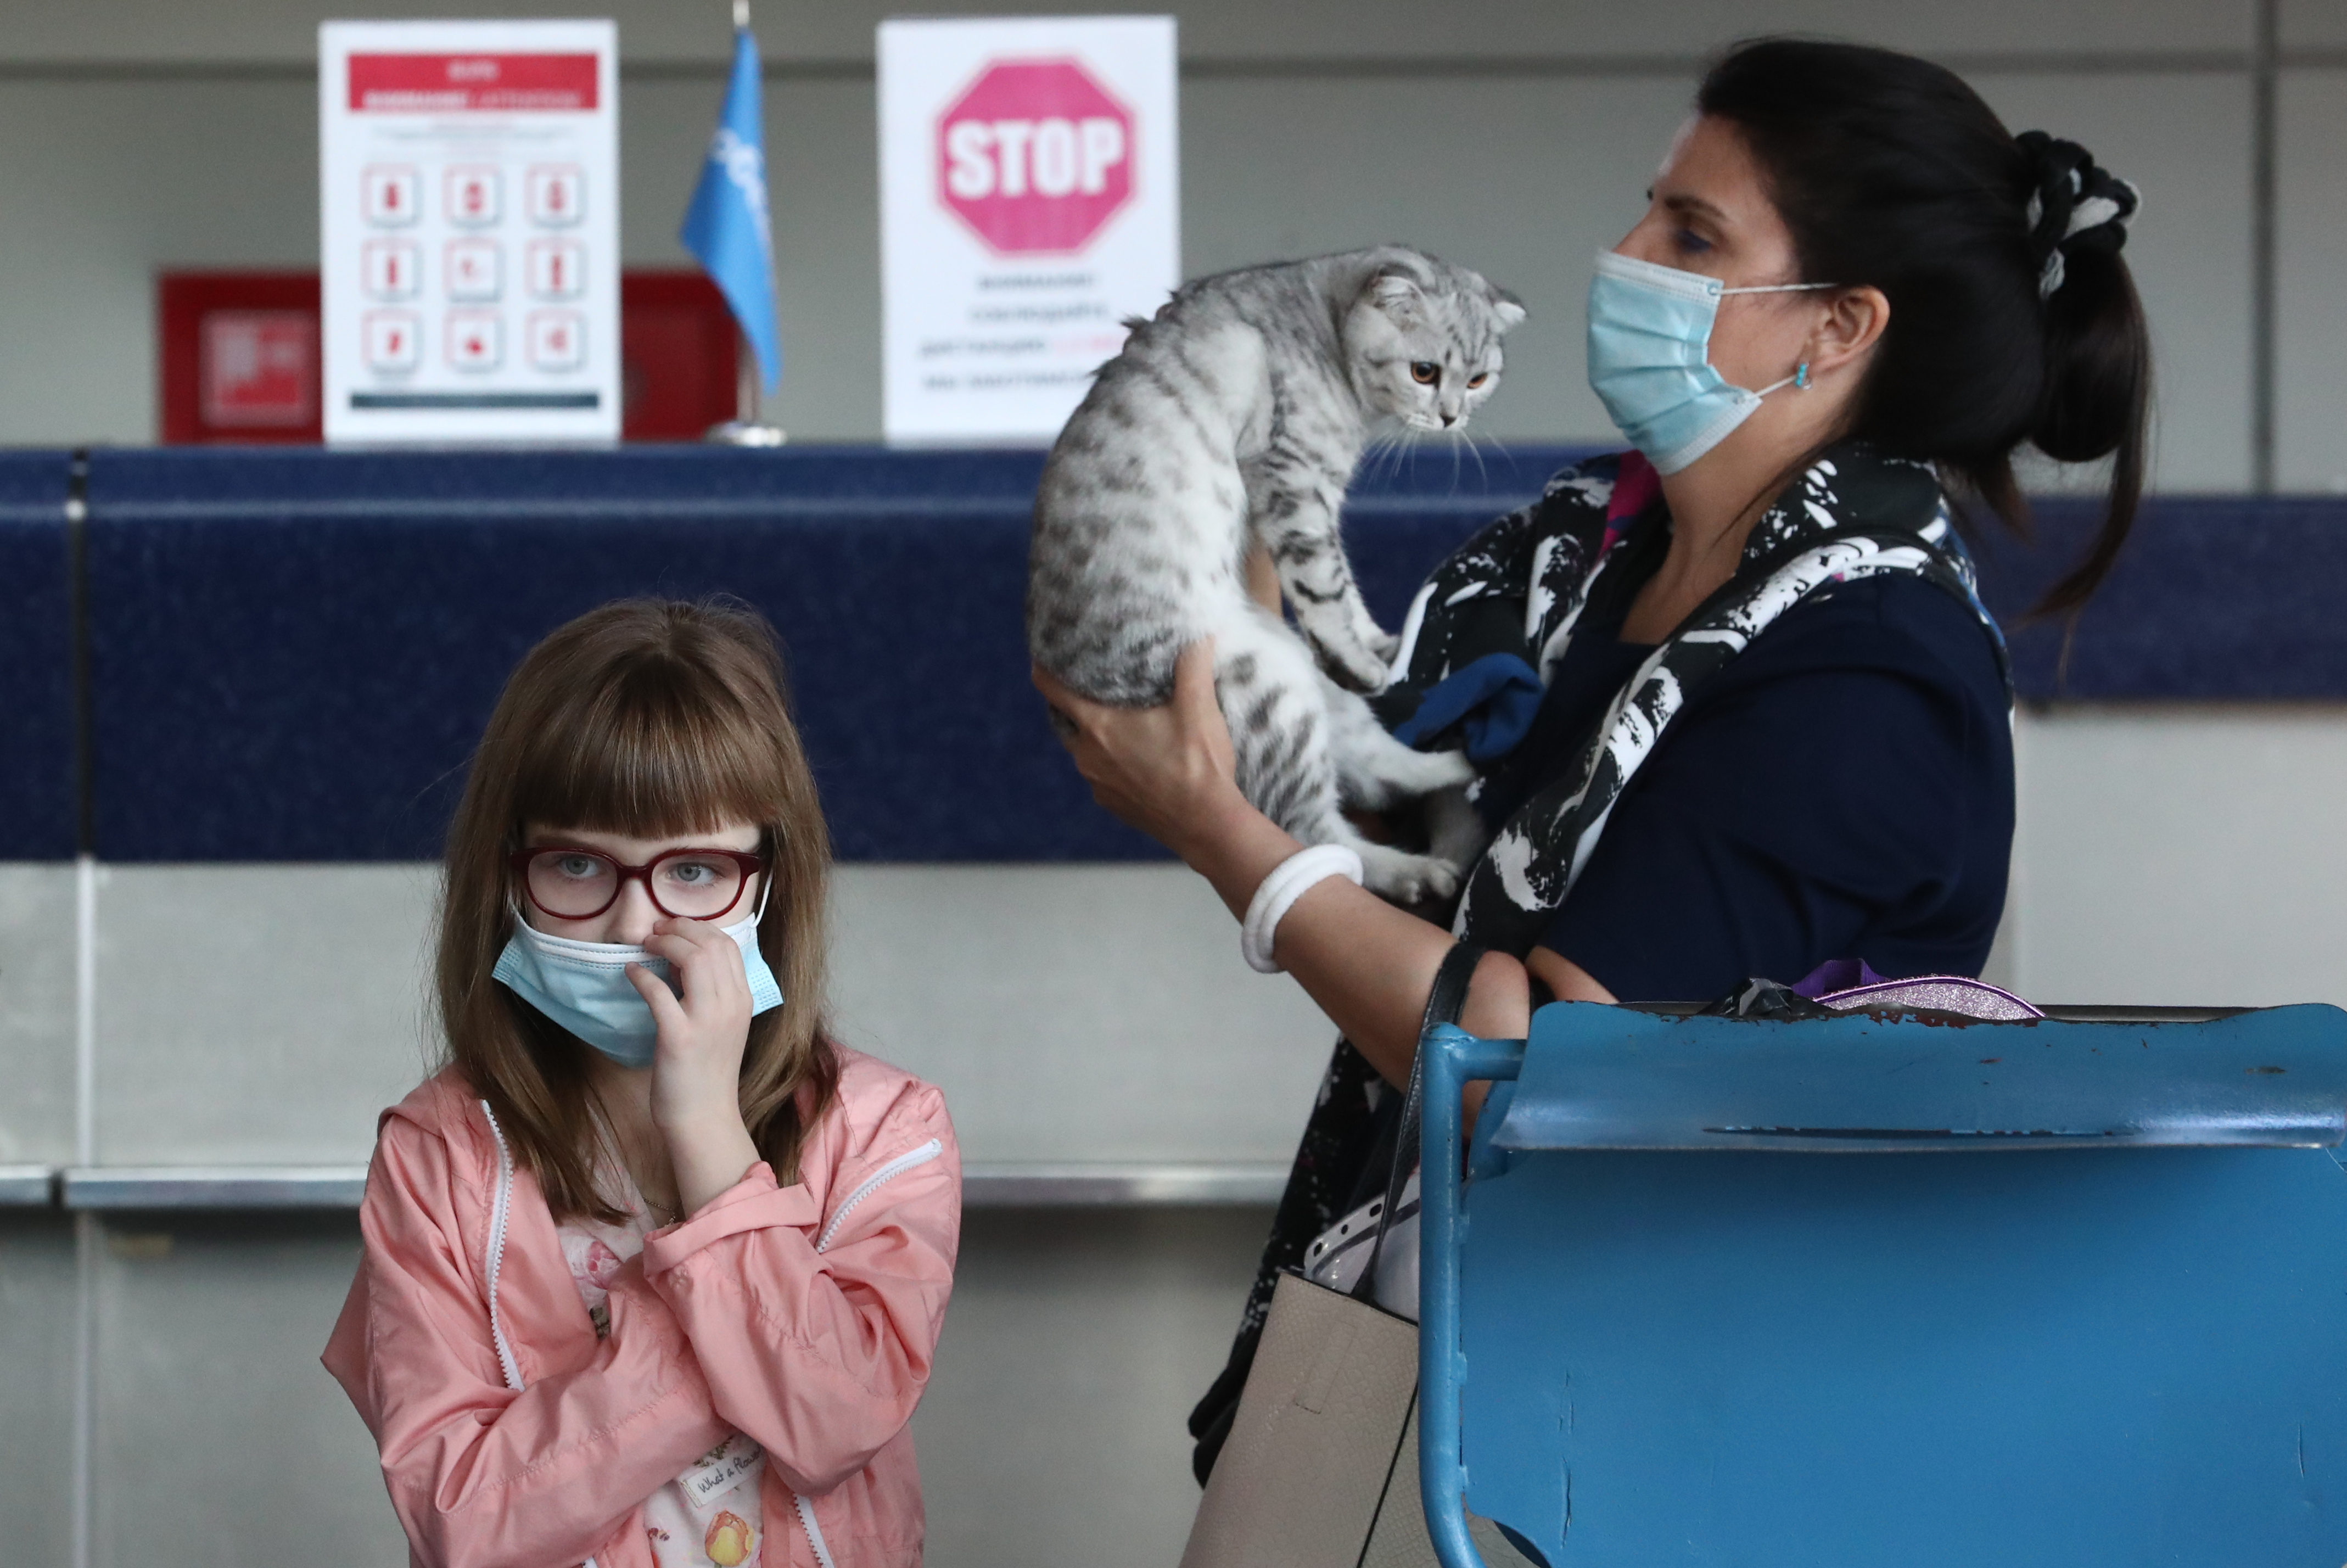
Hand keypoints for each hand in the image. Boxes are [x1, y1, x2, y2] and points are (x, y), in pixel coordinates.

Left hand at [630, 917, 759, 1214]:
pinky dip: (642, 976)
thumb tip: (681, 960)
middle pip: (710, 944)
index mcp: (743, 999)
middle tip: (655, 930)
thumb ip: (710, 992)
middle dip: (679, 928)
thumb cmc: (708, 1072)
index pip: (728, 945)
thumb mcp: (721, 1024)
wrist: (703, 1116)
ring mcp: (707, 1020)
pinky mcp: (679, 1036)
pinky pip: (658, 992)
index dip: (699, 927)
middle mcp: (730, 1004)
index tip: (675, 928)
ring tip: (645, 943)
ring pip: (691, 959)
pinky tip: (631, 972)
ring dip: (664, 943)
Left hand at [1033, 640, 1253, 864]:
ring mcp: (1097, 784)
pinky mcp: (1112, 805)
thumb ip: (1193, 663)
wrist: (1208, 826)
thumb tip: (1198, 630)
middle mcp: (1087, 756)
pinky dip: (1113, 763)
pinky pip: (1102, 775)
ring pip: (1085, 749)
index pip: (1051, 689)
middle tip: (1095, 684)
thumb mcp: (1199, 706)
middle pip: (1067, 719)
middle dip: (1076, 702)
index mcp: (1098, 726)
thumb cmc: (1199, 764)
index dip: (1044, 668)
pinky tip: (1140, 758)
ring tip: (1123, 721)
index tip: (1044, 655)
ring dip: (1098, 735)